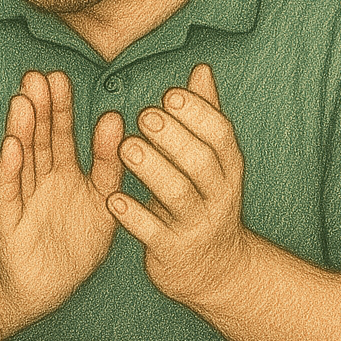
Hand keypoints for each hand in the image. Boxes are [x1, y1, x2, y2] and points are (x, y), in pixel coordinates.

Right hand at [0, 71, 123, 320]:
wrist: (46, 288)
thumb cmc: (76, 245)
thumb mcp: (105, 202)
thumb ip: (110, 164)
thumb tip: (114, 117)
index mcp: (65, 173)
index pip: (62, 134)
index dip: (61, 108)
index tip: (59, 77)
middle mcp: (41, 179)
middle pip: (40, 138)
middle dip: (39, 108)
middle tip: (39, 76)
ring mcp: (24, 197)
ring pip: (22, 158)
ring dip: (21, 129)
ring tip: (23, 100)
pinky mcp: (9, 218)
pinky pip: (9, 191)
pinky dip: (9, 169)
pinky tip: (11, 146)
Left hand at [107, 64, 251, 305]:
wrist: (215, 271)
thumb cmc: (203, 200)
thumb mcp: (211, 162)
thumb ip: (203, 116)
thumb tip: (201, 69)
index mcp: (227, 168)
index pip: (220, 136)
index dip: (198, 114)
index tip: (170, 94)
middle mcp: (217, 195)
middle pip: (200, 162)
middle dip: (173, 137)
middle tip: (143, 115)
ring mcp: (194, 225)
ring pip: (177, 195)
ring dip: (151, 169)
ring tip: (126, 148)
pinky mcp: (171, 251)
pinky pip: (152, 233)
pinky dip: (133, 216)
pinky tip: (113, 198)